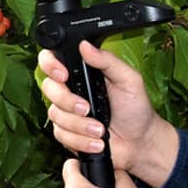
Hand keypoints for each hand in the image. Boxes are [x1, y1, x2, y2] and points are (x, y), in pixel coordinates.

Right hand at [39, 41, 177, 187]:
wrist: (140, 142)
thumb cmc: (136, 108)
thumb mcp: (128, 79)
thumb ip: (107, 60)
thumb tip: (85, 46)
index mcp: (81, 73)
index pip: (51, 60)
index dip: (50, 65)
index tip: (63, 75)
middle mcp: (70, 90)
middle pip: (48, 88)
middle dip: (67, 101)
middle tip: (87, 108)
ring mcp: (66, 111)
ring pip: (55, 114)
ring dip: (79, 125)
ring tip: (100, 130)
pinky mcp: (67, 132)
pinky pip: (61, 135)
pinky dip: (80, 140)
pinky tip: (96, 141)